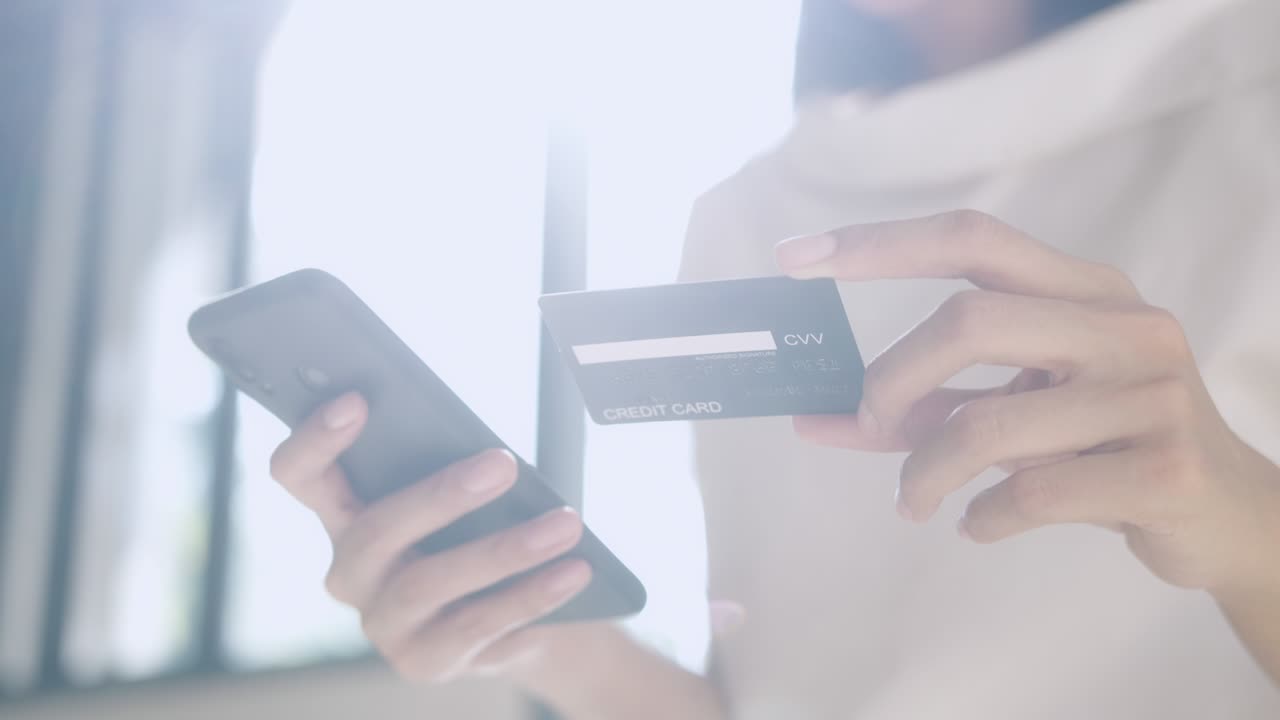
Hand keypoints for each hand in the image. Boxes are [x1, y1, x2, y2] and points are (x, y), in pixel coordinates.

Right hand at [268, 392, 598, 682]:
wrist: (518, 609)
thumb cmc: (481, 526)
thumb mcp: (460, 492)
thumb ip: (446, 464)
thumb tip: (485, 449)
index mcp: (342, 513)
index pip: (300, 474)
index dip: (316, 438)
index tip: (357, 399)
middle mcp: (349, 571)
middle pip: (376, 530)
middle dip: (442, 495)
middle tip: (504, 463)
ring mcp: (381, 621)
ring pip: (431, 582)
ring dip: (506, 549)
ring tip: (565, 523)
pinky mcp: (422, 660)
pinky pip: (477, 624)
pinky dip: (531, 593)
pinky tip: (572, 570)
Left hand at [777, 210, 1279, 598]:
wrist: (1225, 513)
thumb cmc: (1102, 446)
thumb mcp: (1019, 411)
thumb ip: (926, 407)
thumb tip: (815, 417)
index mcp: (1085, 290)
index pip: (971, 239)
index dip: (879, 244)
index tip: (795, 259)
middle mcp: (1124, 324)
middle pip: (967, 322)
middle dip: (892, 380)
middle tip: (868, 423)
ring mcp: (1151, 393)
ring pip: (988, 425)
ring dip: (925, 473)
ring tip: (916, 501)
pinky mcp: (1164, 468)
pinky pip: (1029, 493)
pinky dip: (981, 517)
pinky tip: (979, 524)